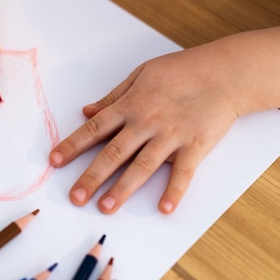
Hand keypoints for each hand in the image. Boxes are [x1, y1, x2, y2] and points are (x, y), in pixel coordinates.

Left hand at [49, 43, 242, 213]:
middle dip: (92, 176)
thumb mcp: (141, 75)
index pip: (95, 129)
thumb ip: (113, 97)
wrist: (225, 72)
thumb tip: (86, 111)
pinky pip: (183, 173)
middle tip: (75, 197)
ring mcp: (171, 135)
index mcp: (131, 105)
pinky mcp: (196, 145)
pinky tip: (164, 209)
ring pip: (143, 166)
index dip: (72, 146)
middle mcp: (147, 122)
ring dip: (123, 188)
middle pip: (114, 153)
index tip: (54, 162)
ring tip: (106, 208)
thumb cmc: (182, 71)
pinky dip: (174, 191)